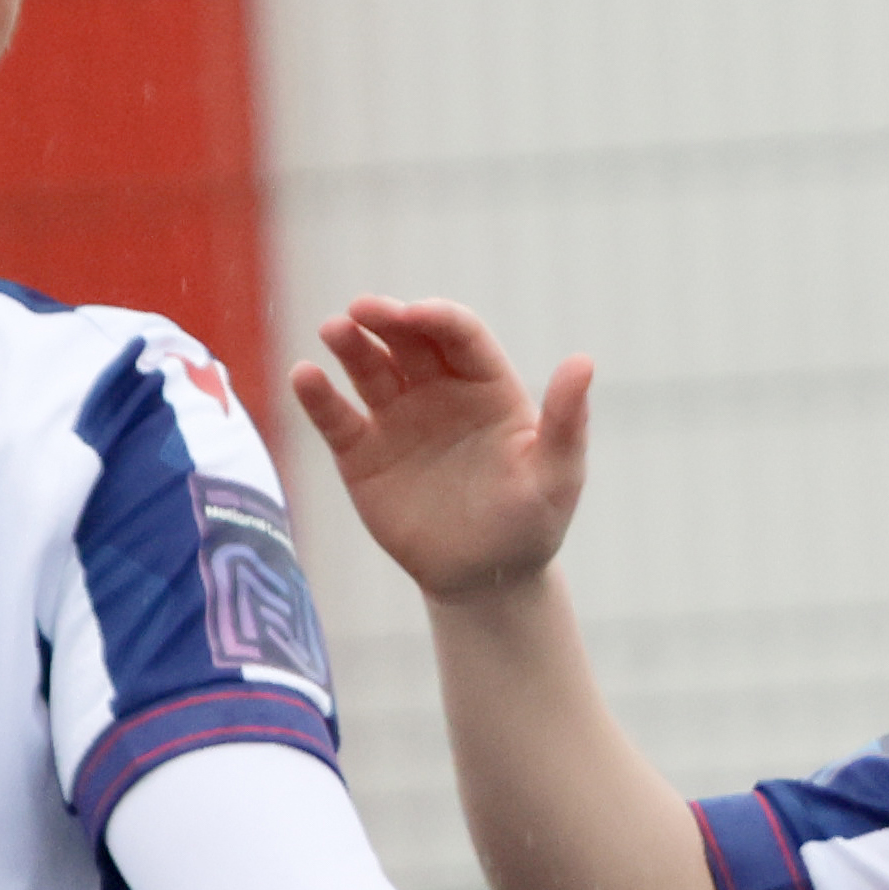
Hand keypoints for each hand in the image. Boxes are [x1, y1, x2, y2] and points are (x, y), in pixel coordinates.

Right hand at [291, 299, 594, 605]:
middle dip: (385, 318)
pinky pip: (336, 417)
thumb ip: (566, 421)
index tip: (414, 314)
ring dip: (349, 344)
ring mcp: (396, 417)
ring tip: (333, 330)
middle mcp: (437, 390)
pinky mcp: (361, 452)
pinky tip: (304, 376)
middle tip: (362, 309)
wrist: (485, 579)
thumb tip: (584, 361)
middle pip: (407, 338)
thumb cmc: (529, 525)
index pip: (459, 334)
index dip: (436, 318)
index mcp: (486, 385)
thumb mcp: (556, 476)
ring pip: (368, 367)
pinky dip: (318, 395)